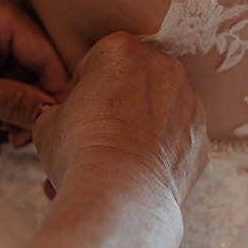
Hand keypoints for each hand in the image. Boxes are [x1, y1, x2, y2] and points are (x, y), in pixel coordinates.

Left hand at [0, 0, 68, 135]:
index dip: (54, 92)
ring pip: (22, 81)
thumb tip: (50, 115)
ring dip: (14, 111)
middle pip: (36, 68)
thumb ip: (10, 101)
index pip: (45, 53)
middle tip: (19, 138)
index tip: (52, 128)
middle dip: (30, 105)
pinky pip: (4, 85)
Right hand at [33, 33, 206, 203]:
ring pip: (156, 111)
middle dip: (112, 107)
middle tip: (90, 139)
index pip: (94, 62)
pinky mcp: (201, 138)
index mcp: (122, 50)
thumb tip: (63, 120)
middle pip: (130, 83)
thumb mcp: (46, 123)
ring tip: (111, 163)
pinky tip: (136, 175)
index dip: (78, 91)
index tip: (72, 115)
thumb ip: (58, 110)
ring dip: (136, 129)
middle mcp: (164, 68)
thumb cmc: (80, 151)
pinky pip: (174, 140)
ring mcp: (189, 104)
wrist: (119, 197)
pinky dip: (159, 152)